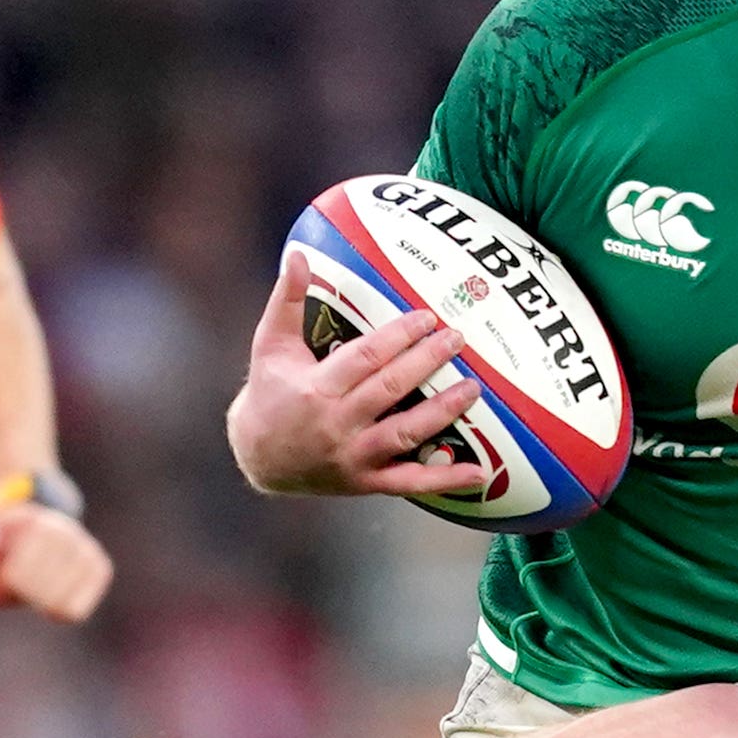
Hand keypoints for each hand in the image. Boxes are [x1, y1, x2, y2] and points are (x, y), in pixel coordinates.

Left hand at [0, 499, 112, 621]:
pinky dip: (55, 610)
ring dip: (36, 601)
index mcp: (39, 525)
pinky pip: (74, 612)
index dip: (1, 585)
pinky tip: (47, 594)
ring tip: (28, 585)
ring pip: (56, 606)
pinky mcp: (101, 569)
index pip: (16, 579)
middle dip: (18, 593)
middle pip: (37, 594)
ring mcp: (90, 552)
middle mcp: (71, 536)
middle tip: (8, 584)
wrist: (31, 521)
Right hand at [225, 246, 495, 498]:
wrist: (259, 459)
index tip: (426, 317)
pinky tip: (478, 471)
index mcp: (316, 388)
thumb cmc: (269, 394)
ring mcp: (354, 456)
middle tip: (457, 339)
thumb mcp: (269, 344)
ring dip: (443, 412)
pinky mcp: (366, 482)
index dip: (398, 336)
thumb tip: (298, 255)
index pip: (365, 358)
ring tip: (474, 389)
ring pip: (406, 433)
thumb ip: (287, 299)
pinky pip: (411, 482)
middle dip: (427, 361)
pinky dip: (446, 479)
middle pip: (390, 389)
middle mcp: (337, 424)